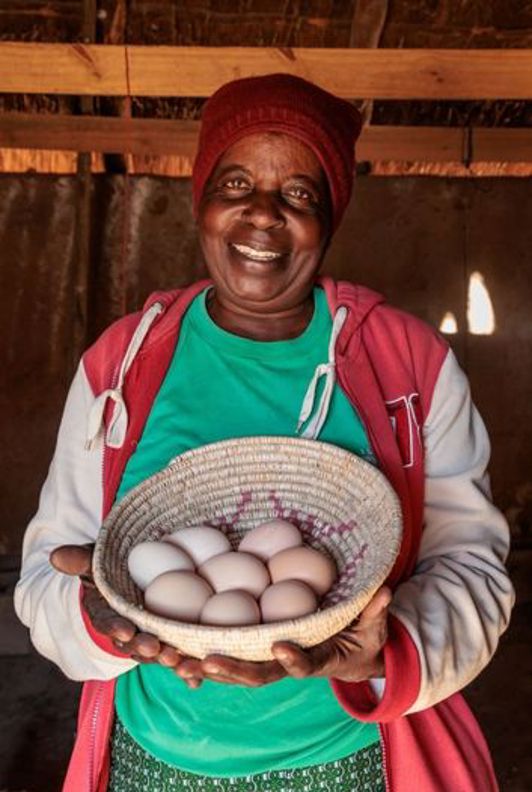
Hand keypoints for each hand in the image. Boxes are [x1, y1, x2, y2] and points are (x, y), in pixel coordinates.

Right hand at [49, 544, 182, 670]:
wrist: (130, 579)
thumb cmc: (111, 568)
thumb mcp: (95, 561)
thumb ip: (79, 560)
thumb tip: (55, 556)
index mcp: (106, 614)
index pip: (107, 622)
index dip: (115, 627)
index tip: (124, 630)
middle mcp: (126, 631)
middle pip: (133, 643)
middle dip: (142, 647)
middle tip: (154, 648)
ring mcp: (147, 639)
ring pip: (155, 654)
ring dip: (164, 660)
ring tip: (176, 660)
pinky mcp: (167, 645)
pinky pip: (176, 660)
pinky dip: (185, 675)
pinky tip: (195, 683)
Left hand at [177, 586, 390, 688]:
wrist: (350, 656)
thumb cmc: (363, 639)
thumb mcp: (373, 627)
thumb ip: (375, 612)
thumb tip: (383, 592)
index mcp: (319, 659)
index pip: (305, 663)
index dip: (293, 658)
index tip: (281, 647)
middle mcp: (289, 663)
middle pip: (257, 673)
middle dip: (232, 669)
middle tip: (206, 660)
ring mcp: (271, 661)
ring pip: (236, 669)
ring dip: (207, 668)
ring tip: (176, 661)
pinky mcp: (258, 652)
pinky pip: (230, 656)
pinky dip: (204, 659)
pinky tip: (176, 652)